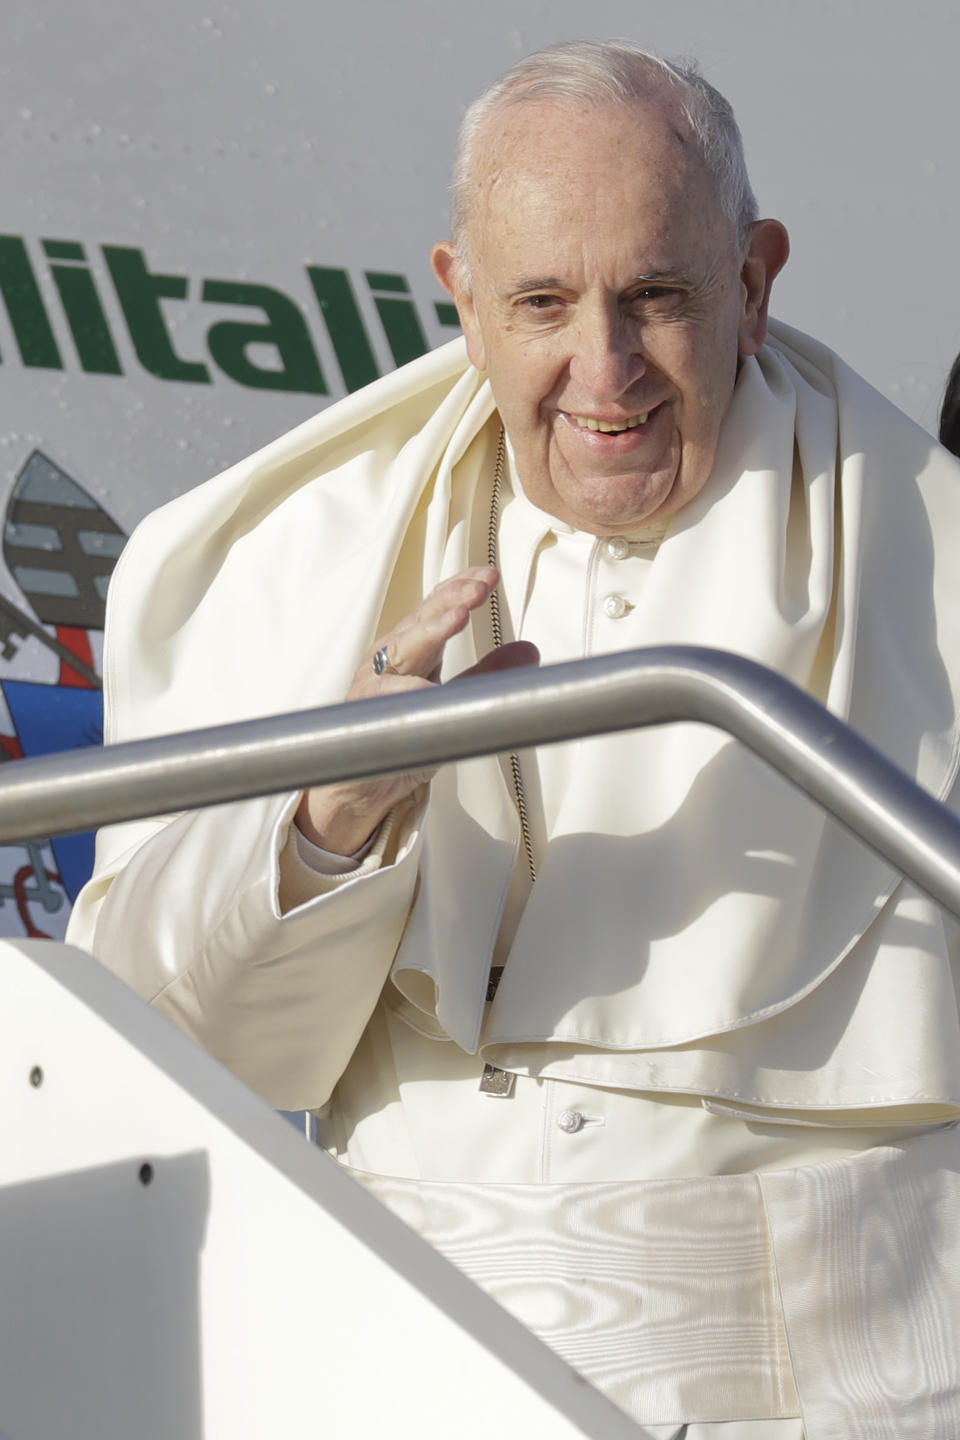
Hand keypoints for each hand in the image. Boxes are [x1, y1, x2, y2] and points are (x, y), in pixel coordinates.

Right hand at [295, 565, 538, 855]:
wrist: (357, 783)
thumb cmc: (404, 735)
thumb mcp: (452, 701)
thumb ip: (485, 675)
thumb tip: (529, 650)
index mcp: (412, 650)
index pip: (436, 607)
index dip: (461, 588)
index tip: (489, 574)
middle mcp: (390, 659)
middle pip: (420, 621)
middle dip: (450, 601)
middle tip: (479, 587)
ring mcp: (373, 685)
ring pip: (401, 651)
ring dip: (429, 632)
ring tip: (457, 617)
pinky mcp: (363, 716)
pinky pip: (386, 701)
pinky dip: (407, 692)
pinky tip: (427, 686)